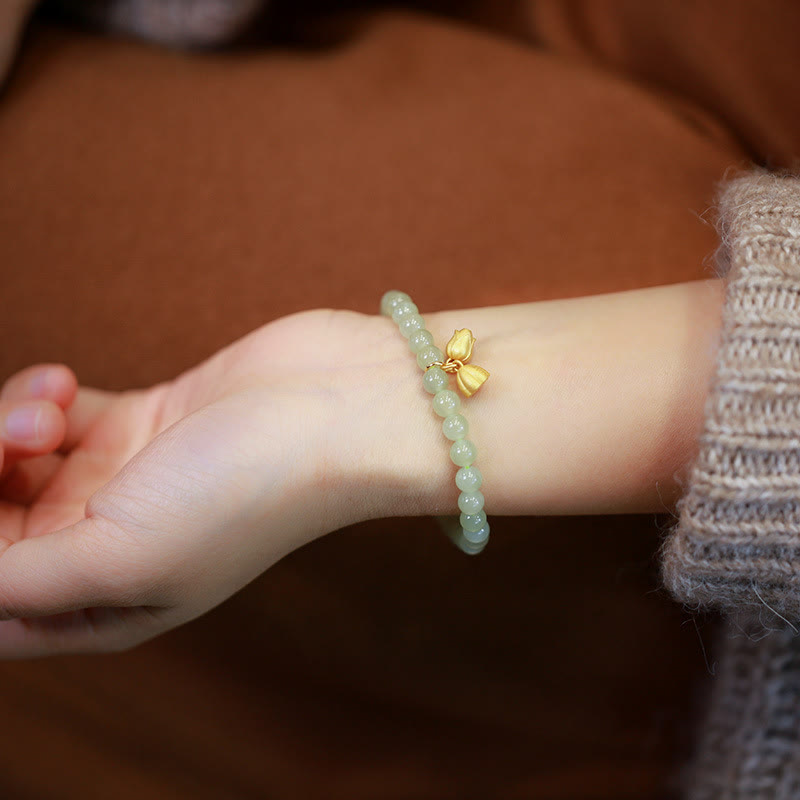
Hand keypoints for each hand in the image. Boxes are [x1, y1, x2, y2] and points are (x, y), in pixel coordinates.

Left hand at [0, 308, 435, 658]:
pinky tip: (65, 384)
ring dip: (11, 425)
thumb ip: (17, 581)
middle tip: (25, 438)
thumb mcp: (122, 560)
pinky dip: (40, 397)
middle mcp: (110, 551)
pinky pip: (52, 416)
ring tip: (54, 405)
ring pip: (15, 464)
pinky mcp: (138, 423)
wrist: (336, 407)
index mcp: (106, 606)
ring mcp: (124, 485)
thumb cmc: (245, 493)